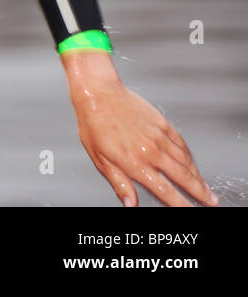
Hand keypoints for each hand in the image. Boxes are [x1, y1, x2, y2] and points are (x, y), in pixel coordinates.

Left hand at [62, 50, 216, 206]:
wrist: (98, 93)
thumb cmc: (93, 124)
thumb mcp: (99, 159)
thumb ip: (119, 182)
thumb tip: (130, 203)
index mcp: (134, 162)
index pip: (164, 190)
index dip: (179, 203)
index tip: (189, 210)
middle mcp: (150, 151)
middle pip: (182, 176)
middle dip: (199, 191)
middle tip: (210, 201)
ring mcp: (158, 136)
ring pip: (185, 161)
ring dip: (197, 175)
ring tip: (204, 187)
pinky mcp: (162, 123)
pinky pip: (181, 143)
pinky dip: (189, 156)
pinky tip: (192, 162)